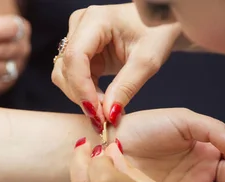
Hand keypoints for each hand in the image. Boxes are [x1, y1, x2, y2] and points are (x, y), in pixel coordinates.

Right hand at [51, 3, 187, 123]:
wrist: (159, 22)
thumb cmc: (157, 32)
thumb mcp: (148, 60)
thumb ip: (127, 87)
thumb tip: (108, 114)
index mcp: (95, 19)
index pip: (75, 58)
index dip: (82, 89)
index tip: (96, 113)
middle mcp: (80, 25)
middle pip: (65, 69)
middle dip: (82, 96)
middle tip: (103, 118)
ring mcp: (77, 37)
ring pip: (64, 75)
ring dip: (82, 97)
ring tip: (105, 111)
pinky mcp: (80, 50)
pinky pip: (73, 77)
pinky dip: (86, 93)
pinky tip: (103, 102)